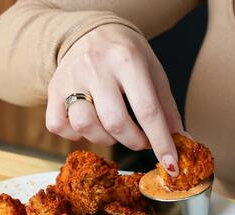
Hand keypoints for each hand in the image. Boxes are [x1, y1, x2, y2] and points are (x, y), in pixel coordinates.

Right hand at [46, 24, 182, 175]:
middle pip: (115, 123)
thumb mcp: (153, 70)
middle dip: (134, 142)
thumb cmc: (126, 55)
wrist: (90, 31)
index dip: (161, 141)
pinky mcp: (52, 90)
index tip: (170, 163)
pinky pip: (59, 126)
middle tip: (141, 140)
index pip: (147, 110)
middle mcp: (95, 67)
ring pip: (85, 126)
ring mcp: (70, 78)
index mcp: (127, 59)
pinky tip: (89, 125)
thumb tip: (181, 140)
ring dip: (105, 139)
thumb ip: (166, 106)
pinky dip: (75, 135)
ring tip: (114, 129)